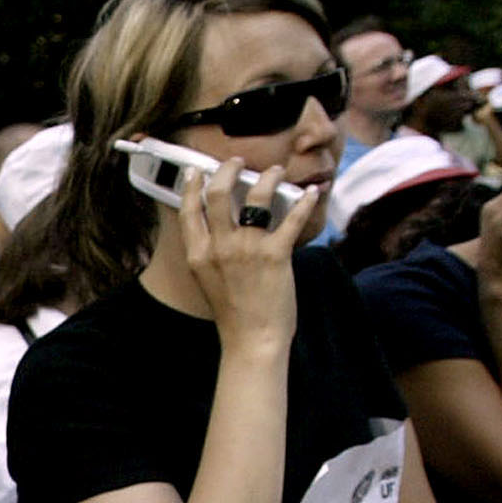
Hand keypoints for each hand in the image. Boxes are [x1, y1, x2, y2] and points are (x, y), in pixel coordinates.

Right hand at [176, 155, 317, 345]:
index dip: (191, 184)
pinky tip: (312, 192)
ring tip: (275, 171)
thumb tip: (220, 227)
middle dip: (229, 169)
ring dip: (269, 177)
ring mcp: (247, 249)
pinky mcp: (275, 254)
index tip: (197, 170)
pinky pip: (292, 218)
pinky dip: (305, 201)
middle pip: (220, 192)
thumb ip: (209, 252)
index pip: (189, 209)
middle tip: (239, 162)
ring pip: (257, 195)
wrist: (252, 340)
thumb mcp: (207, 280)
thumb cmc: (233, 313)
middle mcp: (219, 247)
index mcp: (198, 254)